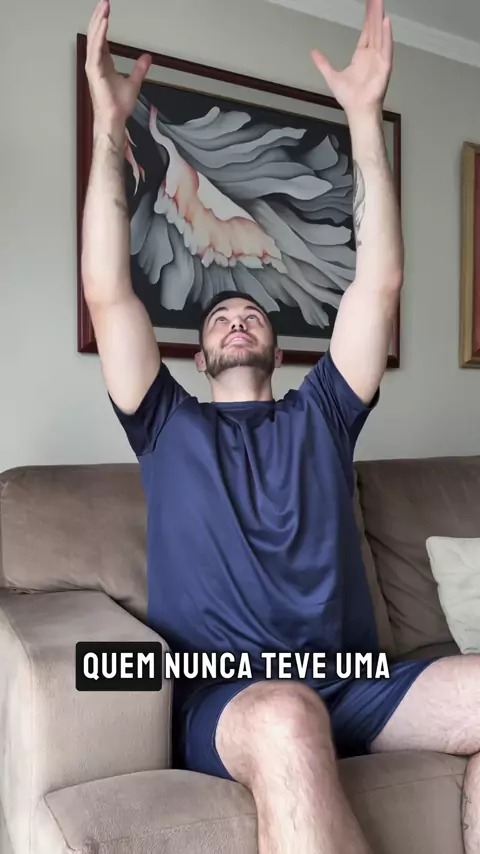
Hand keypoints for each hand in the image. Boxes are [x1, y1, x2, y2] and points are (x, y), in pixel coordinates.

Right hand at [85, 0, 151, 129]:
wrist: (114, 119)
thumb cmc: (118, 106)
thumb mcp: (133, 82)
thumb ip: (139, 69)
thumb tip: (147, 57)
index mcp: (103, 63)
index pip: (101, 37)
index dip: (103, 23)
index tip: (107, 10)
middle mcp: (96, 62)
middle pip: (95, 34)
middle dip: (99, 16)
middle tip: (104, 2)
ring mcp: (93, 66)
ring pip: (94, 37)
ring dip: (98, 20)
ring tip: (104, 6)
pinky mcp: (94, 70)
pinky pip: (96, 48)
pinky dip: (100, 34)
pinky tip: (104, 22)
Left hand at [311, 0, 392, 117]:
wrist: (357, 111)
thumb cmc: (350, 99)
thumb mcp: (332, 76)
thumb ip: (323, 63)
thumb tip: (314, 53)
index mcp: (361, 56)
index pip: (366, 32)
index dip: (366, 18)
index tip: (369, 5)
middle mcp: (372, 56)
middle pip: (373, 29)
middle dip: (374, 13)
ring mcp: (379, 60)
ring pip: (380, 34)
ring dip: (380, 19)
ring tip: (380, 4)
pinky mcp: (384, 67)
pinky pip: (386, 48)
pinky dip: (386, 35)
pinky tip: (386, 22)